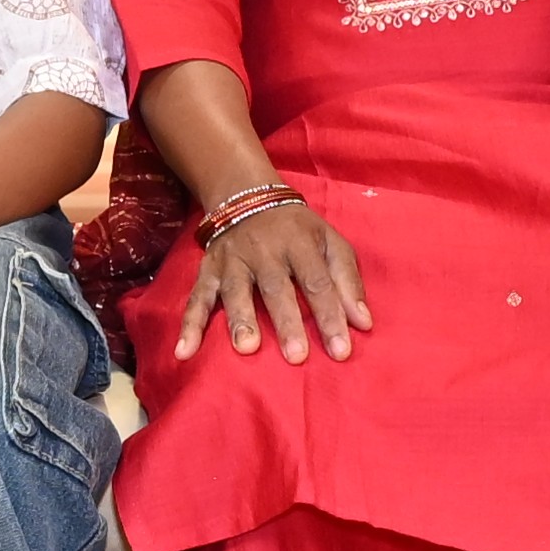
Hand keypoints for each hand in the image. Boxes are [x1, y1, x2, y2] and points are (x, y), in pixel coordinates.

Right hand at [176, 199, 370, 366]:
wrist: (247, 194)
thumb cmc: (298, 230)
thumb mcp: (330, 242)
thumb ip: (348, 281)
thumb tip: (364, 324)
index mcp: (298, 242)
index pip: (317, 281)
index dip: (330, 316)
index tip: (341, 351)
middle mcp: (263, 250)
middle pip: (276, 287)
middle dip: (286, 321)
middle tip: (296, 355)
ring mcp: (232, 260)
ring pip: (235, 291)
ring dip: (240, 319)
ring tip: (246, 348)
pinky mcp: (208, 271)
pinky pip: (196, 298)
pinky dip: (189, 325)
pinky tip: (185, 352)